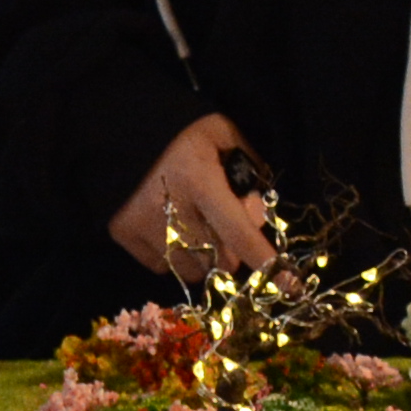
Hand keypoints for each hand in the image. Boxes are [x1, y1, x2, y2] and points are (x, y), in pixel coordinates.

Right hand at [107, 115, 273, 282]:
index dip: (267, 261)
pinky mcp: (123, 234)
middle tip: (224, 227)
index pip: (240, 233)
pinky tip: (169, 229)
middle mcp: (171, 210)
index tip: (291, 285)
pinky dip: (172, 256)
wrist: (119, 126)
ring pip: (192, 271)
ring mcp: (144, 226)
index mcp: (199, 181)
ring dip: (203, 258)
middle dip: (231, 251)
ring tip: (196, 228)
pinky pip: (162, 267)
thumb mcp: (223, 135)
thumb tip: (258, 214)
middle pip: (220, 261)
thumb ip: (249, 169)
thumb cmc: (180, 130)